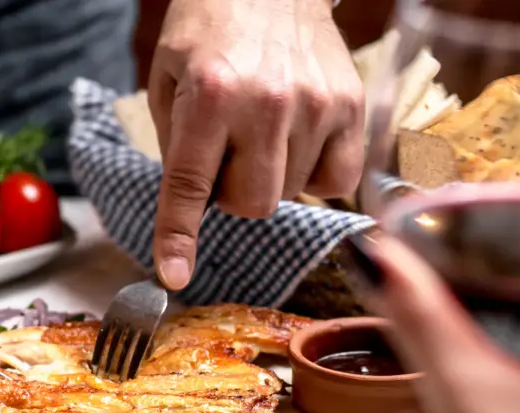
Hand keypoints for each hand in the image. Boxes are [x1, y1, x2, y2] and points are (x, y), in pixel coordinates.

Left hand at [148, 0, 362, 289]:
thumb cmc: (210, 29)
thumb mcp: (168, 78)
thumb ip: (176, 146)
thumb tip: (193, 212)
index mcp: (209, 95)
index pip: (190, 184)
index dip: (179, 237)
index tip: (174, 276)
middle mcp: (266, 103)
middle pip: (251, 205)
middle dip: (231, 194)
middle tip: (225, 155)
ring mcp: (316, 105)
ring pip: (291, 195)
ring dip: (270, 177)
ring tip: (261, 130)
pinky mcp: (351, 106)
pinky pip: (335, 181)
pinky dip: (315, 174)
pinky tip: (299, 139)